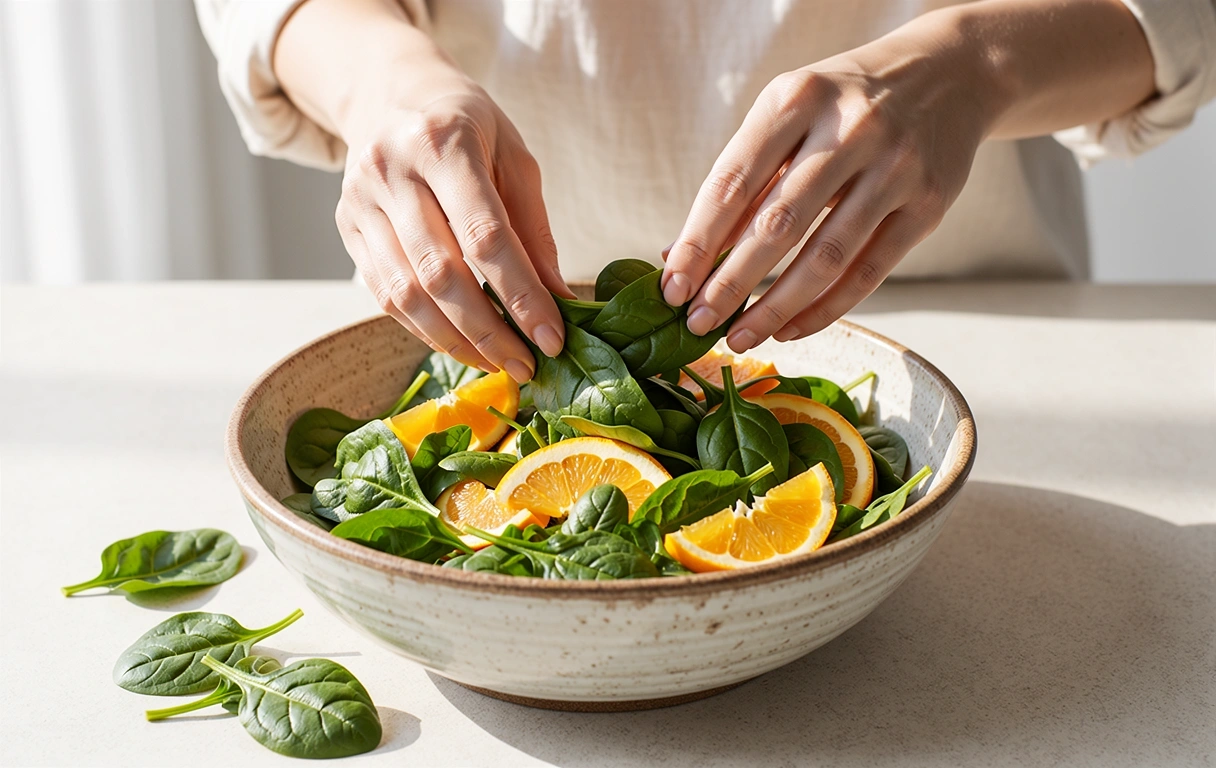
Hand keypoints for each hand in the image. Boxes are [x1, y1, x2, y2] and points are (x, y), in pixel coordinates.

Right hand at [335, 71, 570, 381]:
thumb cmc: (468, 126)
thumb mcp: (514, 158)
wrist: (391, 93)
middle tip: (526, 365)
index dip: (521, 296)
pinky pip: (384, 295)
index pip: (485, 236)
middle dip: (488, 331)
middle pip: (440, 273)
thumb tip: (559, 299)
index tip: (552, 338)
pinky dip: (425, 330)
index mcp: (443, 142)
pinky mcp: (346, 227)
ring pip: (405, 293)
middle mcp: (391, 170)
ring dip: (455, 341)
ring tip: (497, 364)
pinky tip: (461, 345)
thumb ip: (534, 228)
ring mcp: (360, 201)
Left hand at [661, 14, 1004, 351]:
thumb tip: (679, 257)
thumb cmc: (844, 104)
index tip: (671, 287)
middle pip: (777, 225)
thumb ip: (741, 180)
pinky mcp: (928, 204)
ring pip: (824, 257)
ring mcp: (895, 168)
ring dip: (774, 308)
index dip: (698, 241)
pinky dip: (823, 309)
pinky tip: (789, 329)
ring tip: (739, 336)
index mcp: (798, 98)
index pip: (733, 182)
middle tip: (697, 323)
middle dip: (730, 283)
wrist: (951, 72)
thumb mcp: (789, 116)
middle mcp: (850, 129)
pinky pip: (867, 272)